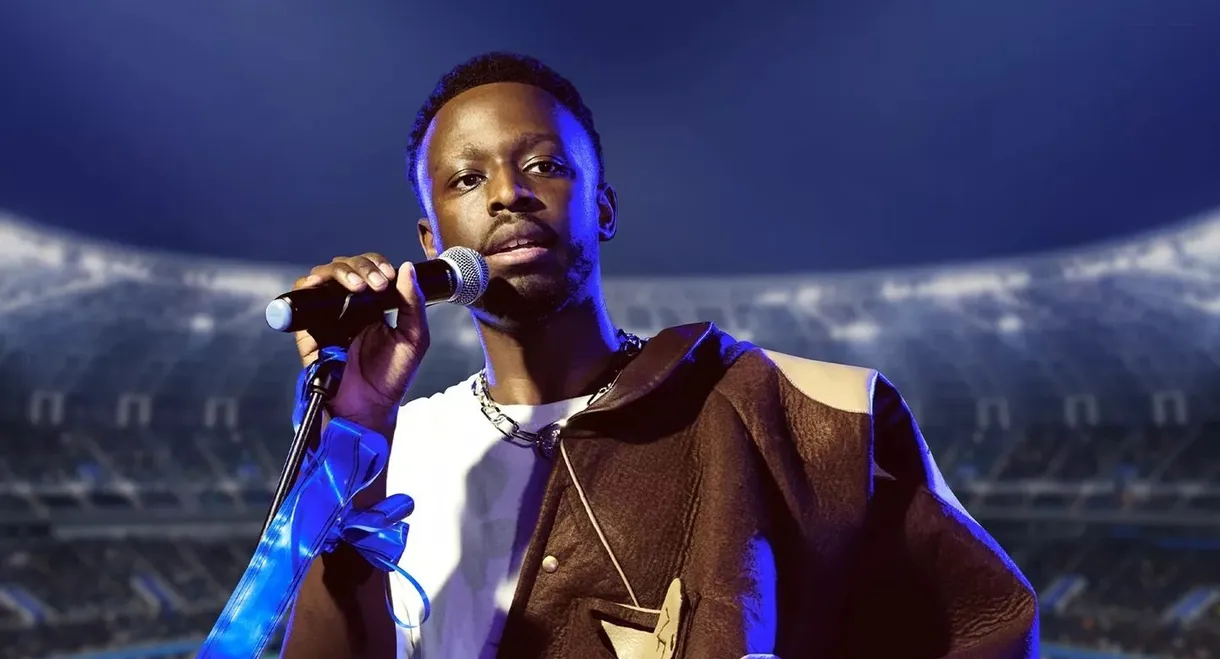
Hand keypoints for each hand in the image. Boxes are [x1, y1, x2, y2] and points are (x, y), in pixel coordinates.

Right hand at [292, 252, 429, 426]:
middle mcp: (349, 306)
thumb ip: (413, 303)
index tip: (388, 276)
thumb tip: (407, 268)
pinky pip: (301, 301)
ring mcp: (328, 315)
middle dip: (361, 267)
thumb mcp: (414, 337)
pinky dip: (306, 287)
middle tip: (376, 284)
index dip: (376, 264)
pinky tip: (318, 285)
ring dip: (339, 273)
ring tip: (358, 286)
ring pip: (323, 277)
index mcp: (374, 304)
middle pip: (345, 266)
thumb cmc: (393, 376)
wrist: (369, 406)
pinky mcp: (309, 329)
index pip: (369, 268)